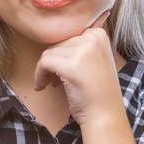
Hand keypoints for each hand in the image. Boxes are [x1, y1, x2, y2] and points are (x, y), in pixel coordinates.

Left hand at [33, 10, 123, 125]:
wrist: (105, 114)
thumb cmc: (98, 91)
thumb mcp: (96, 59)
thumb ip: (82, 44)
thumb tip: (59, 29)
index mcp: (99, 34)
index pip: (68, 36)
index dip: (62, 53)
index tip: (62, 67)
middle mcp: (92, 39)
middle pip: (57, 44)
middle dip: (53, 62)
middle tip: (55, 79)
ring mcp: (82, 51)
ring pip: (48, 53)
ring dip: (45, 70)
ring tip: (51, 84)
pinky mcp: (70, 65)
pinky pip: (44, 63)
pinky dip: (39, 75)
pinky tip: (43, 86)